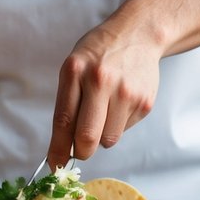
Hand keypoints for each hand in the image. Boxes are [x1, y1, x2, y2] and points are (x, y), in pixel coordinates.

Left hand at [46, 0, 199, 168]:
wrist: (139, 33)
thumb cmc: (100, 52)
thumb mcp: (74, 66)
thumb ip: (67, 103)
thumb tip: (62, 147)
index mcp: (75, 71)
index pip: (63, 120)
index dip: (58, 149)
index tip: (54, 166)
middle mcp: (100, 81)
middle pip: (87, 137)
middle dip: (81, 151)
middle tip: (80, 150)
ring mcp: (125, 92)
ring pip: (108, 139)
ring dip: (102, 135)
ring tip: (104, 110)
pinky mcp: (144, 101)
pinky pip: (125, 129)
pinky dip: (118, 123)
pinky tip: (120, 101)